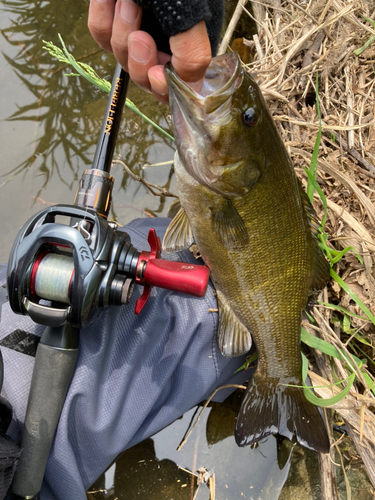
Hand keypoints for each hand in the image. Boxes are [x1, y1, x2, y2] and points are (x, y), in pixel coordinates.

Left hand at [88, 0, 211, 102]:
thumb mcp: (190, 15)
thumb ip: (193, 57)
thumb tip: (191, 92)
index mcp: (188, 42)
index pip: (177, 85)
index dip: (164, 87)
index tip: (157, 74)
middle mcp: (164, 40)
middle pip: (145, 76)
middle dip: (139, 61)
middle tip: (140, 37)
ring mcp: (136, 29)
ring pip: (121, 55)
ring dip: (121, 32)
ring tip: (128, 3)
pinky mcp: (112, 16)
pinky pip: (100, 32)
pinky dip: (103, 16)